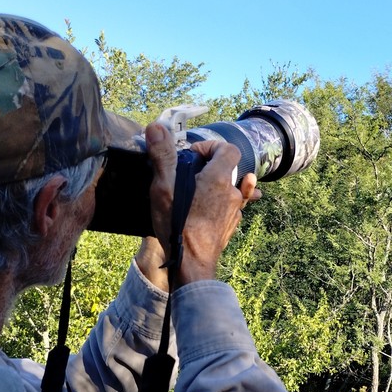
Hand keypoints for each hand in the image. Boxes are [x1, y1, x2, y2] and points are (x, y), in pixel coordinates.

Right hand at [144, 122, 260, 287]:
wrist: (192, 265)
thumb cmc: (178, 226)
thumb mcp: (164, 187)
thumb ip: (162, 156)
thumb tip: (156, 126)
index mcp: (220, 179)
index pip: (228, 149)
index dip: (210, 147)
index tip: (191, 157)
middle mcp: (233, 194)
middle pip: (227, 169)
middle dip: (209, 168)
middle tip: (187, 176)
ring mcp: (235, 212)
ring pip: (229, 190)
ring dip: (215, 186)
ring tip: (196, 192)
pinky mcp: (231, 227)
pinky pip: (230, 208)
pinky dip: (220, 204)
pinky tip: (206, 210)